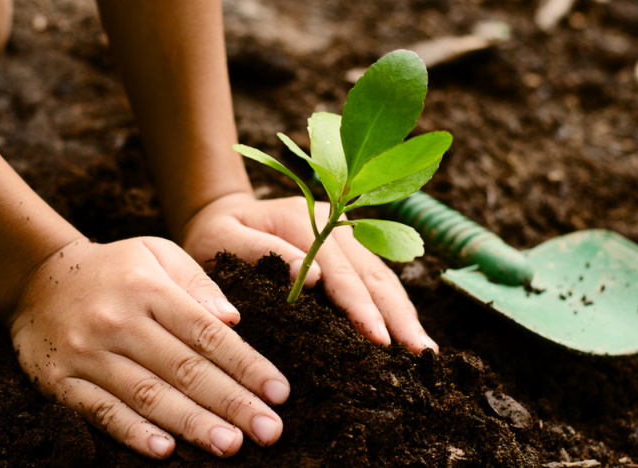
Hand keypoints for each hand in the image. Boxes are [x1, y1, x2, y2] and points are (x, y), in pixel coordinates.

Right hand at [7, 237, 289, 458]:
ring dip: (192, 424)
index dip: (247, 365)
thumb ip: (198, 284)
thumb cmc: (115, 269)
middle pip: (184, 369)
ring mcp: (87, 353)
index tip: (280, 392)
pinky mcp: (60, 381)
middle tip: (269, 431)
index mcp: (149, 289)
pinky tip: (164, 450)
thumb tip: (233, 321)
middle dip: (232, 402)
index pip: (207, 334)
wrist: (36, 278)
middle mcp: (119, 321)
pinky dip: (132, 433)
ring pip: (148, 395)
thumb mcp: (158, 254)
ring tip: (230, 445)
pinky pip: (100, 412)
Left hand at [182, 193, 438, 352]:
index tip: (378, 338)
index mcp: (301, 219)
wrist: (220, 214)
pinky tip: (409, 332)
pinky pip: (377, 278)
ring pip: (382, 275)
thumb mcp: (220, 240)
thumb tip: (312, 277)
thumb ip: (260, 252)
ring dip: (403, 312)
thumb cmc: (213, 235)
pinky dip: (394, 306)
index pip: (339, 269)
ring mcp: (346, 232)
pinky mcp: (350, 247)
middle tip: (417, 352)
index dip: (361, 305)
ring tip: (423, 349)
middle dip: (396, 314)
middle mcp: (333, 221)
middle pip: (371, 272)